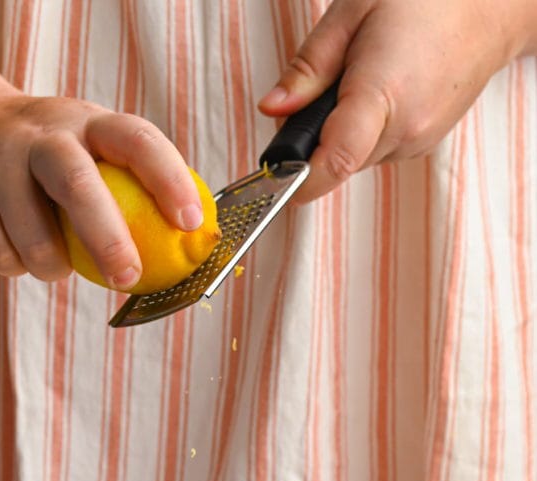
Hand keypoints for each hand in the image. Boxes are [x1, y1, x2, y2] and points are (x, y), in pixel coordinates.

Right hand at [0, 87, 203, 283]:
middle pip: (77, 184)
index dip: (167, 179)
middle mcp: (40, 134)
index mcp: (86, 121)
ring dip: (54, 268)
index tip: (189, 222)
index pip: (136, 140)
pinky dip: (17, 267)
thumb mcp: (86, 146)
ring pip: (34, 239)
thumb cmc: (45, 155)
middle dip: (107, 239)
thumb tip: (188, 248)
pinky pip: (1, 255)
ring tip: (58, 264)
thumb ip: (128, 185)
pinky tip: (17, 250)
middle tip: (128, 278)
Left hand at [258, 0, 536, 200]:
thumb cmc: (423, 0)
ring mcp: (416, 143)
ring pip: (353, 158)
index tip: (272, 177)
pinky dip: (365, 131)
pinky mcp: (422, 146)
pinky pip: (375, 151)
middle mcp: (404, 130)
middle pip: (333, 162)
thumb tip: (272, 110)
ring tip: (361, 80)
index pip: (333, 162)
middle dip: (312, 139)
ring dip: (341, 132)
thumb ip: (309, 68)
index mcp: (383, 94)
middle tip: (319, 91)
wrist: (490, 8)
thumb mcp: (351, 14)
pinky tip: (382, 91)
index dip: (295, 179)